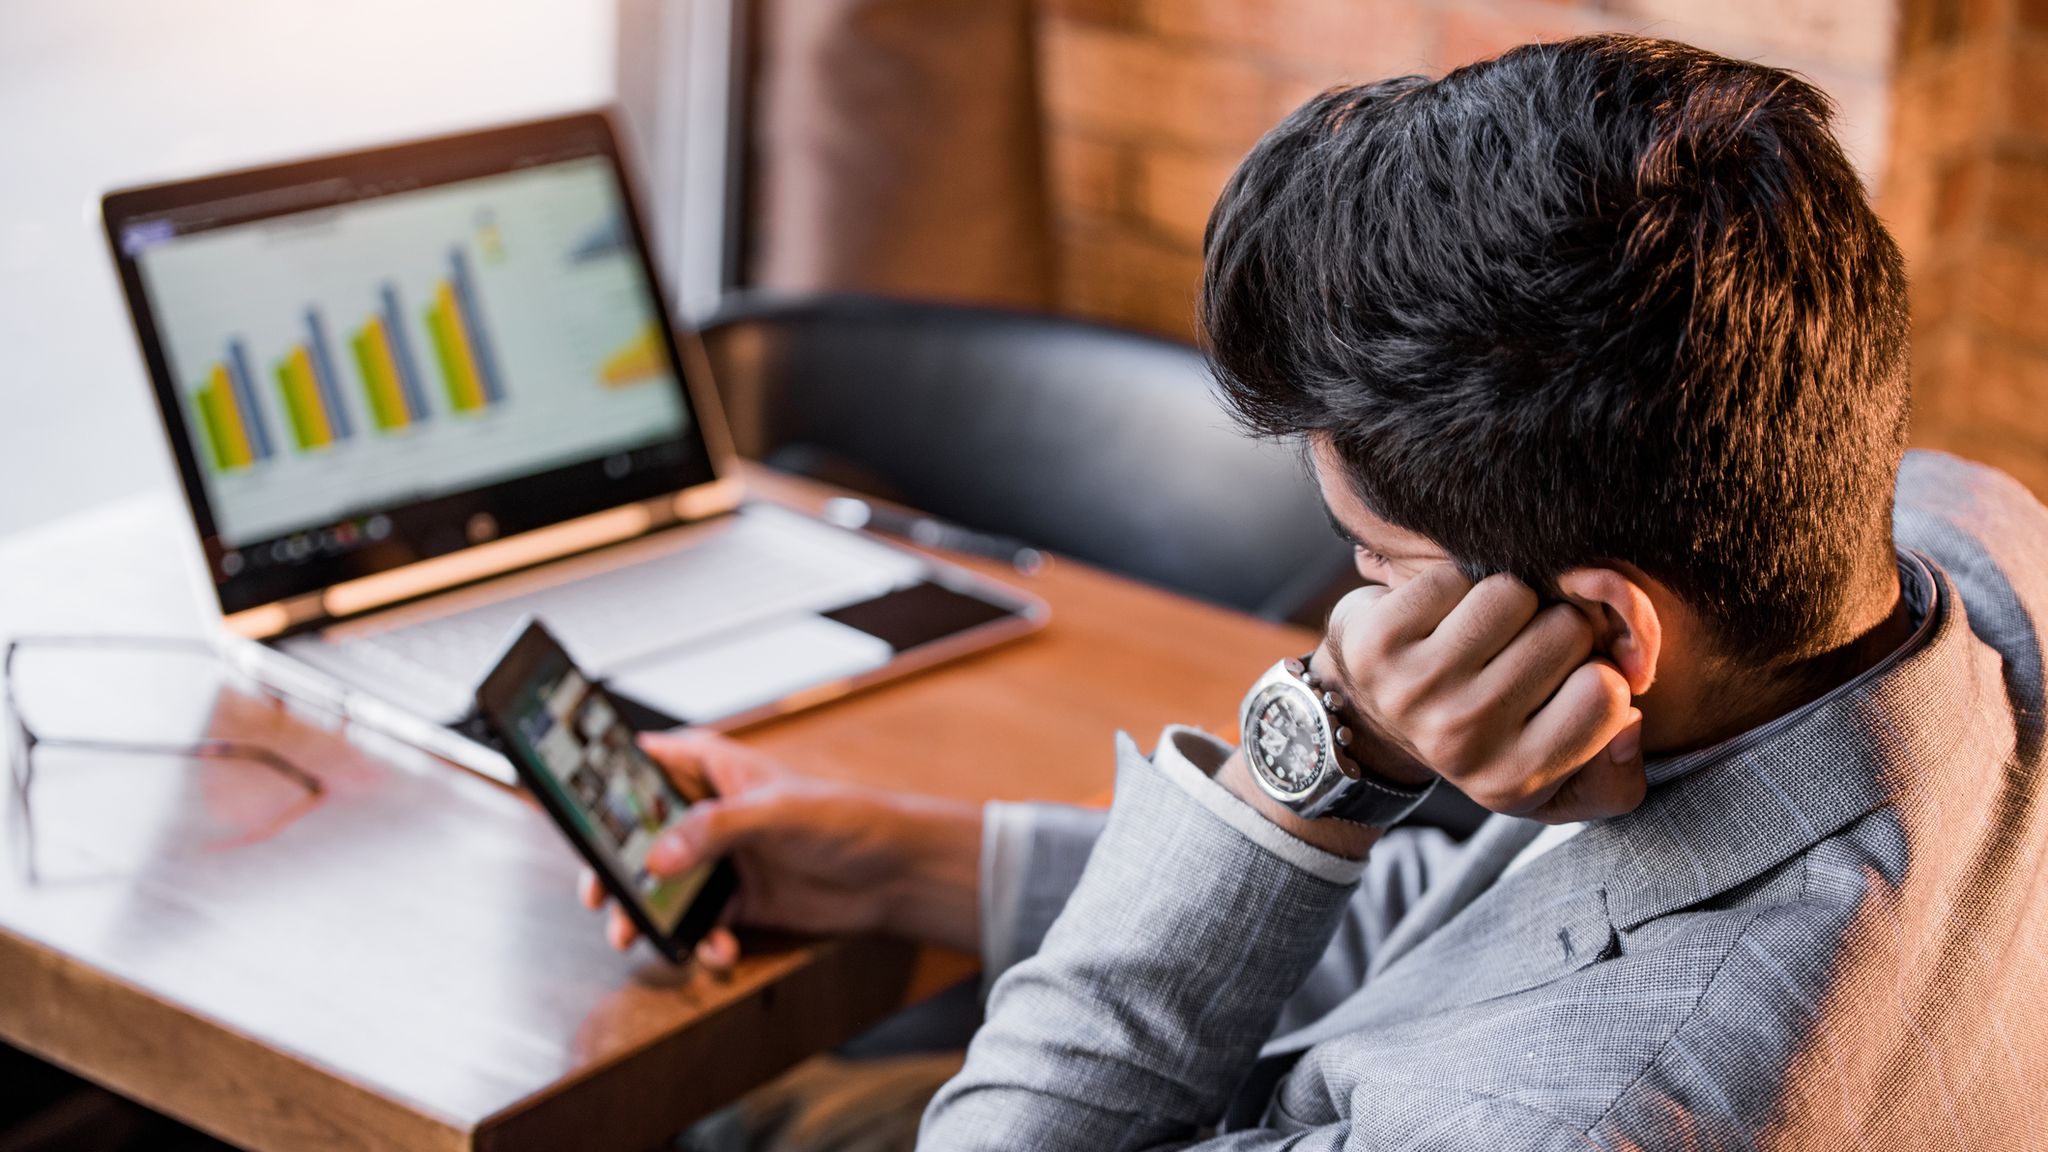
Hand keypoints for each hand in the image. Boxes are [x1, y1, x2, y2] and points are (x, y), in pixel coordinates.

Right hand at [577, 731, 982, 970]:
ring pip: (661, 887)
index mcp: (713, 769)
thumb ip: (714, 829)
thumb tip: (655, 859)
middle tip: (598, 898)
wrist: (897, 874)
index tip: (566, 811)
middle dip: (614, 870)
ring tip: (637, 941)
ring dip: (649, 916)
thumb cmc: (846, 818)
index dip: (600, 783)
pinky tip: (719, 952)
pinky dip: (701, 941)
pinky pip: (700, 924)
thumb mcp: (777, 813)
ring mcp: (721, 858)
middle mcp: (708, 813)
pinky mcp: (738, 900)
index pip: (642, 764)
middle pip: (638, 836)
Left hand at [1315, 565, 1645, 823]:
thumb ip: (1618, 776)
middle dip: (1557, 630)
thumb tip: (1631, 723)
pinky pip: (1457, 577)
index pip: (1608, 692)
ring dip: (1510, 603)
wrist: (1374, 717)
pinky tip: (1443, 621)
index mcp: (1514, 780)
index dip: (1599, 674)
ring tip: (1485, 636)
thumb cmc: (1487, 740)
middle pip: (1567, 630)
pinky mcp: (1377, 640)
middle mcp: (1462, 739)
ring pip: (1514, 593)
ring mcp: (1415, 688)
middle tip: (1522, 653)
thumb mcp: (1559, 787)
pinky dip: (1459, 586)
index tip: (1568, 685)